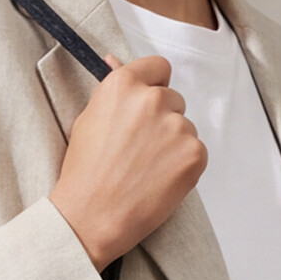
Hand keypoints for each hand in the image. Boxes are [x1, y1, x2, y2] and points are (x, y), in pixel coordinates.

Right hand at [48, 51, 206, 271]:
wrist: (91, 218)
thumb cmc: (84, 174)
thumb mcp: (88, 120)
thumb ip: (112, 92)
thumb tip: (115, 61)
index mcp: (123, 85)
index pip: (158, 67)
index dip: (153, 86)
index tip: (146, 105)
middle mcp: (153, 99)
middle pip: (173, 99)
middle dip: (161, 120)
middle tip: (138, 150)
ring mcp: (177, 126)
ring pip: (184, 127)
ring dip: (172, 144)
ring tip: (144, 170)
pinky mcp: (194, 153)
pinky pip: (196, 151)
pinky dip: (183, 166)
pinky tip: (158, 181)